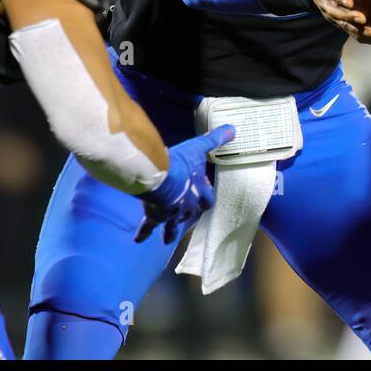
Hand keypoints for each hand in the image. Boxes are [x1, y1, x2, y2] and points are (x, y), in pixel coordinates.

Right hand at [135, 125, 235, 243]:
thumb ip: (214, 140)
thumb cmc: (182, 164)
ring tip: (167, 239)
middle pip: (191, 215)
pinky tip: (138, 240)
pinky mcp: (155, 216)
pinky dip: (143, 233)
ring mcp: (172, 215)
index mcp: (202, 195)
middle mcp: (189, 209)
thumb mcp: (199, 149)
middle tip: (186, 217)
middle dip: (188, 215)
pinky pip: (149, 227)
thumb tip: (232, 129)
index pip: (207, 198)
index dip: (204, 194)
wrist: (161, 177)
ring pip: (172, 226)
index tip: (202, 191)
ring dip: (170, 231)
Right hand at [307, 0, 370, 45]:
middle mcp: (324, 3)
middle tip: (362, 19)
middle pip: (335, 13)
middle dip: (348, 18)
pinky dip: (366, 38)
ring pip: (343, 26)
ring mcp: (331, 14)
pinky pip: (352, 33)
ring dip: (357, 31)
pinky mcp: (339, 22)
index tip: (349, 1)